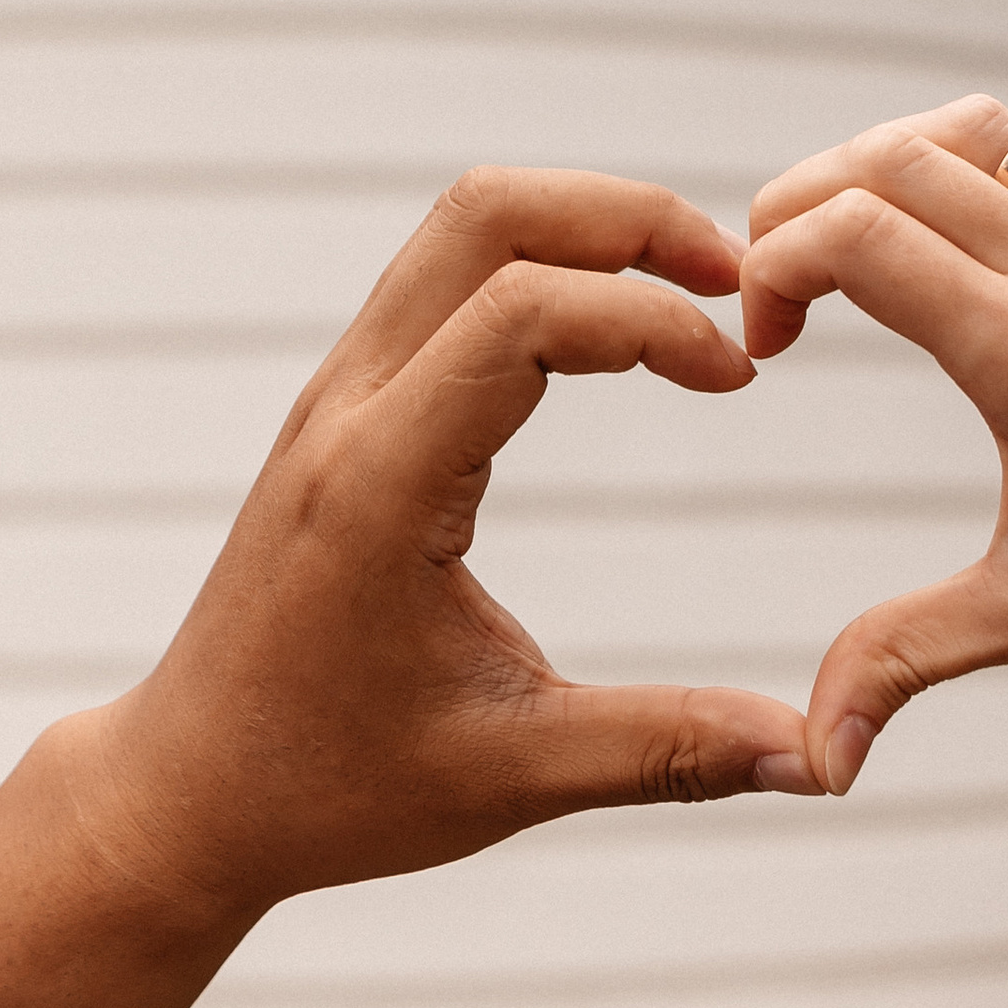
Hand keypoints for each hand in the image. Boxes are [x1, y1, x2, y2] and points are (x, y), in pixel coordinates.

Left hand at [75, 167, 817, 930]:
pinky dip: (536, 264)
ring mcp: (333, 398)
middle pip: (483, 215)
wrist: (187, 792)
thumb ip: (668, 751)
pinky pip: (438, 279)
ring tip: (689, 291)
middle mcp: (345, 411)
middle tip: (735, 276)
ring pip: (456, 229)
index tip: (740, 377)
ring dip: (581, 228)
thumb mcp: (511, 777)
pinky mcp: (340, 408)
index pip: (519, 313)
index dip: (650, 318)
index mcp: (378, 483)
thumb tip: (820, 760)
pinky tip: (608, 328)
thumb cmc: (330, 789)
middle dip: (625, 216)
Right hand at [741, 96, 1007, 792]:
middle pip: (890, 160)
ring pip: (972, 132)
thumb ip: (903, 658)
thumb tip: (814, 759)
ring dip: (886, 165)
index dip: (772, 264)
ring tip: (858, 248)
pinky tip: (964, 253)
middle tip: (781, 289)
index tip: (767, 344)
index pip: (855, 231)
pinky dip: (974, 170)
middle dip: (800, 204)